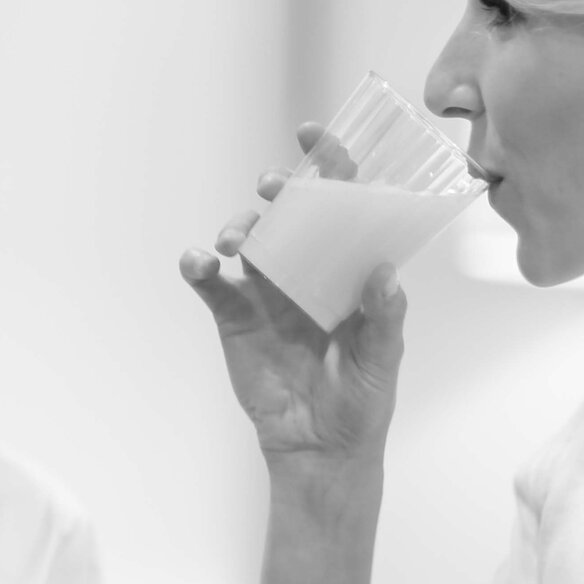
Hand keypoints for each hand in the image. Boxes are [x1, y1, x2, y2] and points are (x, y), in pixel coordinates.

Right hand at [179, 120, 406, 465]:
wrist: (319, 450)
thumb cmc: (363, 403)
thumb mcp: (384, 360)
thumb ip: (384, 316)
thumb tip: (384, 272)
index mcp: (349, 269)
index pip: (343, 203)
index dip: (330, 163)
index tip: (312, 133)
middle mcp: (308, 269)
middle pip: (291, 212)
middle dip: (281, 189)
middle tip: (274, 187)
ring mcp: (267, 290)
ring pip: (249, 238)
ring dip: (240, 226)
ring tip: (235, 241)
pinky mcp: (233, 316)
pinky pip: (211, 284)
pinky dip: (199, 266)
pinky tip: (200, 262)